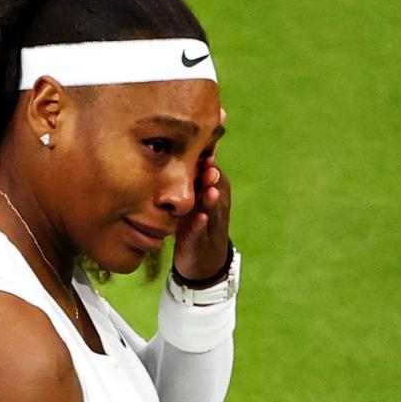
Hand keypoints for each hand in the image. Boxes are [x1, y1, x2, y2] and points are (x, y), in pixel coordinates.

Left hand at [172, 108, 231, 280]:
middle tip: (210, 167)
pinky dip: (201, 225)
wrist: (202, 260)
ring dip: (212, 200)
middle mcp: (215, 206)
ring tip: (209, 190)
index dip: (209, 163)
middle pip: (217, 189)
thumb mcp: (193, 194)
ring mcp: (211, 225)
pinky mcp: (201, 242)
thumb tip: (183, 141)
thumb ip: (191, 172)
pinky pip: (202, 233)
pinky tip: (200, 218)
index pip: (212, 174)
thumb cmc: (195, 218)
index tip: (205, 150)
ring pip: (213, 210)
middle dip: (213, 178)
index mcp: (212, 192)